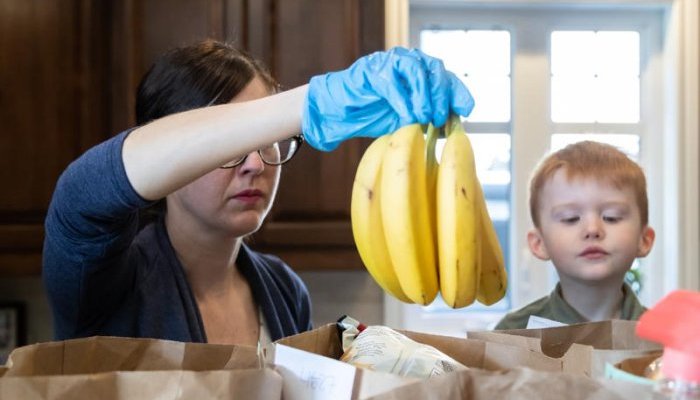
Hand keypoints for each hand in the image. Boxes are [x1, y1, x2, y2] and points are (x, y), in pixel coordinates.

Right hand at [302, 47, 474, 150]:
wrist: (342, 114)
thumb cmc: (375, 116)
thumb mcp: (409, 120)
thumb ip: (428, 118)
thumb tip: (451, 127)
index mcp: (422, 75)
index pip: (447, 79)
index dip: (458, 93)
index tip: (466, 110)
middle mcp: (410, 63)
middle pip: (436, 70)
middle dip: (441, 96)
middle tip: (440, 119)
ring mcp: (391, 63)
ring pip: (417, 70)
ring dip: (424, 96)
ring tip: (423, 118)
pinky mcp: (372, 69)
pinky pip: (393, 81)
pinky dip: (402, 100)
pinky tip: (406, 117)